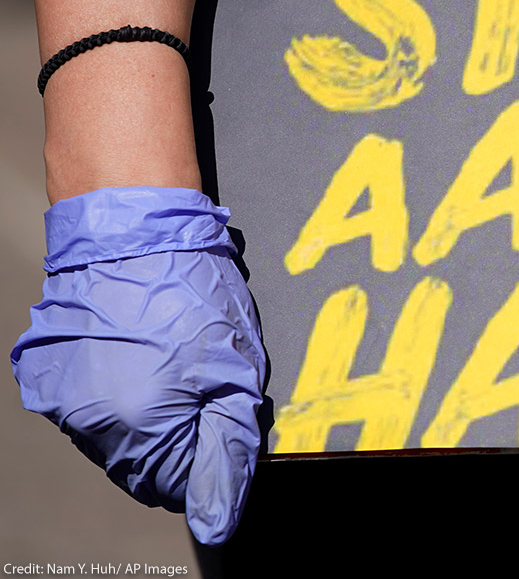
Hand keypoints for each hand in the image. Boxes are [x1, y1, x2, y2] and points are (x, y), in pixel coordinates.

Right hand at [11, 187, 265, 544]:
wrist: (135, 231)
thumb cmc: (191, 292)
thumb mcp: (236, 374)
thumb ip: (229, 454)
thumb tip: (219, 521)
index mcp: (139, 429)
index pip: (179, 487)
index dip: (209, 455)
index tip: (220, 416)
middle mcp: (89, 423)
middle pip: (144, 466)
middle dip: (179, 436)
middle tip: (198, 382)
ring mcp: (61, 399)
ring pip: (116, 439)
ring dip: (146, 415)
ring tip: (168, 361)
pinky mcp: (47, 375)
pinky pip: (89, 406)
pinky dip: (116, 390)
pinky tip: (137, 352)